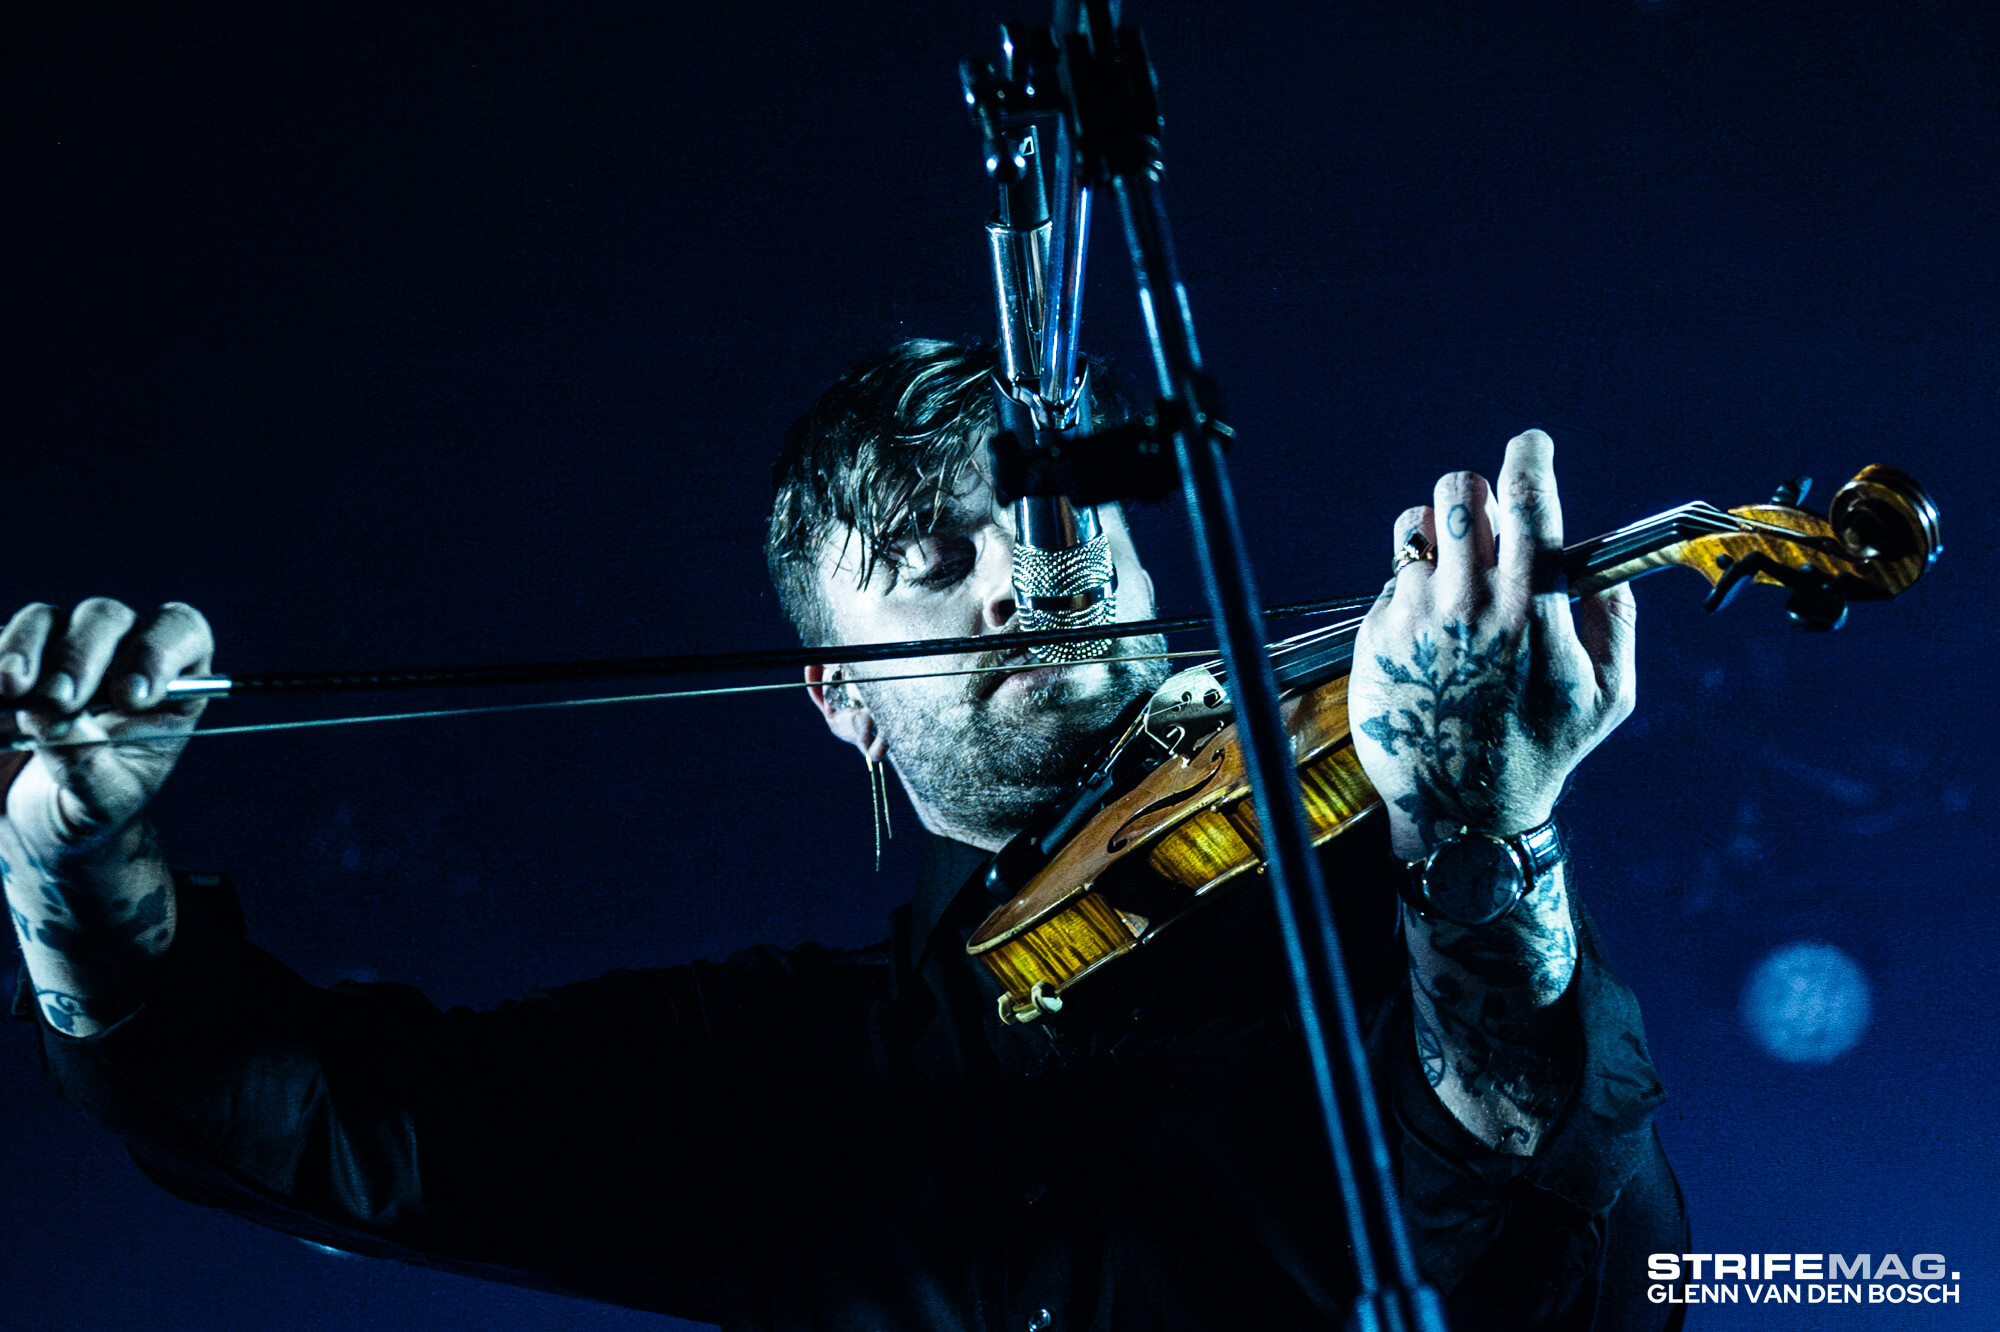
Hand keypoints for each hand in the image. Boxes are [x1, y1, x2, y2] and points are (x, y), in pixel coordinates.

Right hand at [0, 600, 212, 857]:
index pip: (182, 632)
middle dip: (83, 654)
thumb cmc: (89, 811)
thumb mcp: (103, 804)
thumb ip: (90, 766)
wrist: (33, 827)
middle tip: (61, 701)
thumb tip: (53, 719)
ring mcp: (59, 652)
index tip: (131, 697)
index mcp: (167, 686)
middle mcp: (118, 656)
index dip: (159, 651)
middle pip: (108, 617)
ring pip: (47, 619)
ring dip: (27, 648)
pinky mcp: (10, 661)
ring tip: (12, 691)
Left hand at [1349, 431, 1635, 859]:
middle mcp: (1470, 604)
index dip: (1530, 458)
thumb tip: (1603, 569)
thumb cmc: (1541, 751)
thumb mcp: (1608, 697)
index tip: (1530, 444)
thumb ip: (1614, 623)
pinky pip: (1393, 575)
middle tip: (1488, 517)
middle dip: (1477, 490)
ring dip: (1439, 532)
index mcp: (1533, 609)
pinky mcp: (1376, 634)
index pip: (1529, 504)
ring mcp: (1416, 616)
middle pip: (1460, 492)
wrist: (1460, 811)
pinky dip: (1414, 583)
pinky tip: (1432, 625)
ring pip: (1417, 525)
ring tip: (1455, 567)